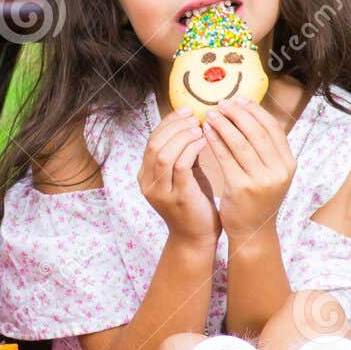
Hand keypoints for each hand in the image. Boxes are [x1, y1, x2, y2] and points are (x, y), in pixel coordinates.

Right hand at [139, 107, 219, 245]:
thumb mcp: (185, 175)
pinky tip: (204, 142)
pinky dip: (191, 149)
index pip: (152, 140)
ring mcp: (160, 192)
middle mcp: (147, 183)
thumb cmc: (193, 204)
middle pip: (154, 144)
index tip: (186, 111)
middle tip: (194, 117)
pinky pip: (180, 166)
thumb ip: (183, 153)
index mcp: (146, 175)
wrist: (196, 238)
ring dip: (182, 136)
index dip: (168, 122)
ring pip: (164, 154)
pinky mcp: (177, 198)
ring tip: (200, 128)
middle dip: (175, 126)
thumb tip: (192, 123)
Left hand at [201, 97, 295, 237]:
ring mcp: (261, 180)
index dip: (255, 111)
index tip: (239, 99)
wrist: (253, 232)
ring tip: (210, 115)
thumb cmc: (257, 198)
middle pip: (257, 132)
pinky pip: (225, 158)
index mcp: (289, 164)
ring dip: (223, 125)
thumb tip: (249, 113)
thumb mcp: (270, 173)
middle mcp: (279, 171)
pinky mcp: (241, 188)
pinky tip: (206, 133)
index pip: (273, 128)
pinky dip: (215, 142)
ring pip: (240, 143)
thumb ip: (266, 149)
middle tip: (221, 103)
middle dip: (237, 114)